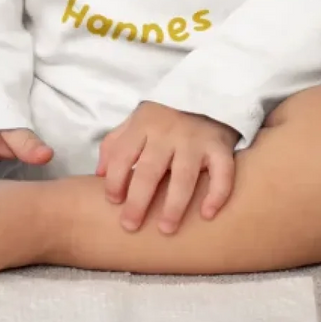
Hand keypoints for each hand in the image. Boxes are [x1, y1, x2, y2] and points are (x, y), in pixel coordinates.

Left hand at [96, 102, 236, 232]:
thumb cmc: (164, 117)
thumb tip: (99, 174)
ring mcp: (195, 139)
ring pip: (184, 176)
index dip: (114, 180)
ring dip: (174, 205)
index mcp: (144, 124)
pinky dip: (217, 194)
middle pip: (149, 170)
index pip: (122, 154)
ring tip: (166, 229)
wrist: (208, 91)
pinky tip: (207, 214)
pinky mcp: (219, 147)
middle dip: (138, 201)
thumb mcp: (136, 121)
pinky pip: (221, 172)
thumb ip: (115, 144)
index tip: (113, 201)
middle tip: (130, 226)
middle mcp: (168, 132)